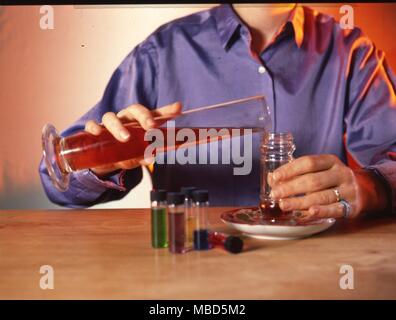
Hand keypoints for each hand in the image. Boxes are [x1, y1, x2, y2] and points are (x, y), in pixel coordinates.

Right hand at [84, 102, 181, 176]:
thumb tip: (151, 157)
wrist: (105, 159)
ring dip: (119, 126)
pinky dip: (94, 128)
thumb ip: (144, 156)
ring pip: (112, 117)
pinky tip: (97, 133)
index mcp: (141, 122)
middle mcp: (126, 119)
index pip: (155, 113)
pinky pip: (92, 125)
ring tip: (126, 137)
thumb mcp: (138, 156)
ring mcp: (110, 124)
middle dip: (144, 116)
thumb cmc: (126, 152)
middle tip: (151, 126)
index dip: (167, 111)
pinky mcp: (95, 131)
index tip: (178, 109)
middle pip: (134, 110)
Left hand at [268, 154, 387, 219]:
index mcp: (330, 161)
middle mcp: (341, 173)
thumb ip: (296, 174)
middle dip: (291, 188)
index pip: (308, 162)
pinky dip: (322, 211)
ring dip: (300, 202)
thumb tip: (272, 179)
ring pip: (322, 196)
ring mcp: (348, 189)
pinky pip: (336, 209)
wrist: (363, 190)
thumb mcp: (318, 171)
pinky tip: (309, 212)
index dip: (290, 169)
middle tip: (275, 194)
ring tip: (284, 205)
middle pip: (312, 180)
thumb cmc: (331, 180)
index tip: (275, 177)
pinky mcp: (352, 206)